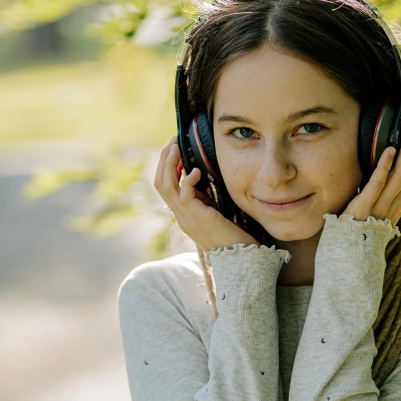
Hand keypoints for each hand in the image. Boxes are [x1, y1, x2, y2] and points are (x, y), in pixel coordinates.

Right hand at [154, 135, 259, 251]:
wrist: (240, 259)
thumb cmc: (233, 237)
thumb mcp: (213, 213)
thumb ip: (202, 199)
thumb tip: (197, 178)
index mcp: (183, 214)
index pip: (165, 186)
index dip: (166, 166)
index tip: (174, 148)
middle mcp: (181, 216)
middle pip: (160, 184)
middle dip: (164, 160)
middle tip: (172, 142)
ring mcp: (187, 218)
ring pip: (166, 187)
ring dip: (169, 165)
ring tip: (176, 148)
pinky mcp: (198, 219)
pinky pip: (184, 196)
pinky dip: (187, 181)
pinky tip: (195, 172)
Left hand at [342, 110, 400, 226]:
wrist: (347, 250)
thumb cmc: (361, 224)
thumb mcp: (380, 203)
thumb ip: (388, 186)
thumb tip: (391, 161)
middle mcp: (398, 202)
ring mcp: (384, 206)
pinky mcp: (366, 207)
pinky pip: (379, 184)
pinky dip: (385, 166)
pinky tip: (390, 150)